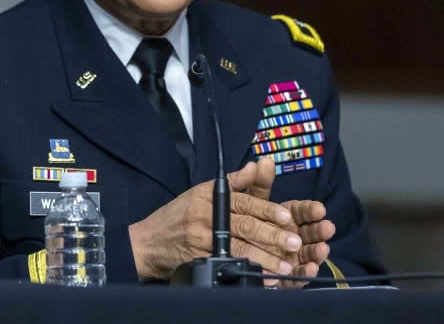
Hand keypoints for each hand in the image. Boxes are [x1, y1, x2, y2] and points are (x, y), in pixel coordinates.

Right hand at [127, 162, 302, 279]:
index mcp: (211, 198)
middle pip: (245, 227)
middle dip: (272, 235)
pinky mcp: (201, 260)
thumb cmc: (179, 214)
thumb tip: (256, 166)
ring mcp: (203, 242)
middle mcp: (208, 218)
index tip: (287, 217)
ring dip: (264, 258)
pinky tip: (262, 277)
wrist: (149, 241)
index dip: (267, 210)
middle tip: (294, 241)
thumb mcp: (202, 191)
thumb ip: (234, 182)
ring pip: (239, 249)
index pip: (245, 203)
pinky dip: (246, 271)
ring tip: (284, 265)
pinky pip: (228, 265)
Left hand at [244, 157, 335, 287]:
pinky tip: (310, 269)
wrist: (227, 252)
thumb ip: (258, 183)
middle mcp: (293, 236)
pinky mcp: (285, 276)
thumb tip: (262, 162)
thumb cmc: (245, 222)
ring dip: (317, 252)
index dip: (311, 210)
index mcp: (287, 216)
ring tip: (322, 249)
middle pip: (310, 233)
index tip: (319, 209)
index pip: (303, 211)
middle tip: (327, 227)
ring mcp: (291, 257)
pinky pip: (296, 277)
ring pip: (308, 254)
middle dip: (319, 230)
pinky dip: (304, 274)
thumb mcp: (249, 201)